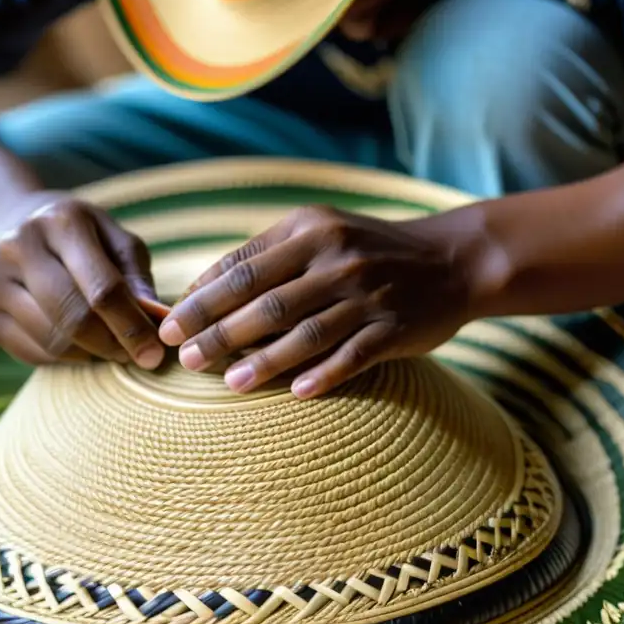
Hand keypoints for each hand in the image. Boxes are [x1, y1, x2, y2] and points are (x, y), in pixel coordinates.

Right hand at [0, 192, 164, 367]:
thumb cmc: (72, 234)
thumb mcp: (110, 235)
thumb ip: (136, 275)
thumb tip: (155, 319)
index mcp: (60, 222)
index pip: (102, 289)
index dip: (132, 327)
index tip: (154, 353)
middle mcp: (17, 246)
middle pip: (74, 319)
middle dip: (112, 346)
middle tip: (135, 358)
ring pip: (52, 343)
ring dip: (89, 355)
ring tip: (107, 348)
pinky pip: (31, 354)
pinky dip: (62, 358)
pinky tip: (73, 343)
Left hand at [158, 205, 487, 398]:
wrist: (452, 259)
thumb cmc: (369, 249)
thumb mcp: (320, 231)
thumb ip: (267, 254)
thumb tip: (202, 285)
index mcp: (310, 230)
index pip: (243, 266)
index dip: (202, 297)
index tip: (171, 323)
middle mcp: (337, 259)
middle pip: (267, 301)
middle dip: (219, 331)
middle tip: (185, 358)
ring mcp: (367, 295)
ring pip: (306, 332)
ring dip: (263, 360)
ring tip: (228, 383)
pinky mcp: (394, 328)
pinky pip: (354, 355)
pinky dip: (325, 374)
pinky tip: (295, 393)